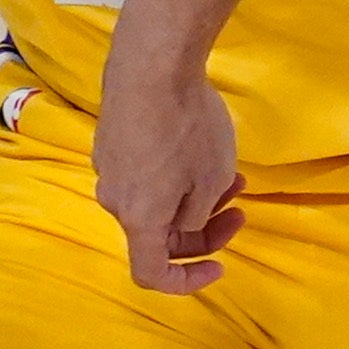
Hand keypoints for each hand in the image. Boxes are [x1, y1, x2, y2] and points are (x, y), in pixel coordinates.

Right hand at [91, 41, 244, 290]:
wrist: (151, 65)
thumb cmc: (188, 129)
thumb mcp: (210, 182)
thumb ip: (196, 218)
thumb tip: (183, 223)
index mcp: (138, 220)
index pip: (151, 274)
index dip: (186, 282)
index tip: (219, 266)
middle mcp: (115, 200)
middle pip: (158, 236)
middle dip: (203, 231)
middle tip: (240, 208)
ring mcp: (108, 167)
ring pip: (153, 202)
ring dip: (192, 198)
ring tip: (232, 174)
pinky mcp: (110, 139)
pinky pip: (142, 174)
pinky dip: (173, 176)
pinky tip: (201, 148)